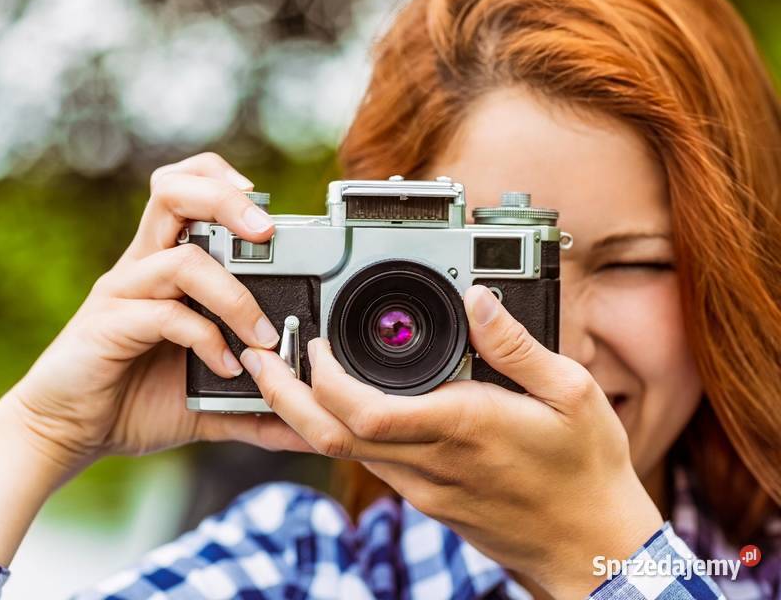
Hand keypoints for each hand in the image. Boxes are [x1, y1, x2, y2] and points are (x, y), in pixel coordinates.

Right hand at [10, 152, 309, 472]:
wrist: (67, 432)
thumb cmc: (132, 402)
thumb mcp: (207, 401)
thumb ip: (254, 404)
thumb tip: (305, 423)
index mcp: (165, 268)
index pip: (186, 191)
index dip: (225, 183)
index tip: (271, 215)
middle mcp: (143, 268)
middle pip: (175, 193)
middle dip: (226, 201)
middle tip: (267, 232)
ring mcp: (124, 292)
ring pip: (182, 258)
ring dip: (234, 295)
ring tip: (263, 337)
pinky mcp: (109, 324)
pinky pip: (165, 314)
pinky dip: (205, 338)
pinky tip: (224, 368)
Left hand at [239, 284, 661, 597]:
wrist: (590, 548)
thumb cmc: (585, 472)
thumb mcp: (572, 394)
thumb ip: (518, 345)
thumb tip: (478, 300)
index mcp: (462, 428)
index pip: (367, 413)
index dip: (324, 379)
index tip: (314, 342)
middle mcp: (431, 462)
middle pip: (332, 436)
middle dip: (284, 396)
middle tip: (259, 360)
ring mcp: (423, 487)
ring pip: (341, 452)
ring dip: (303, 414)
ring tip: (282, 374)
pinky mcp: (427, 498)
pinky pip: (366, 462)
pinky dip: (337, 431)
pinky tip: (332, 407)